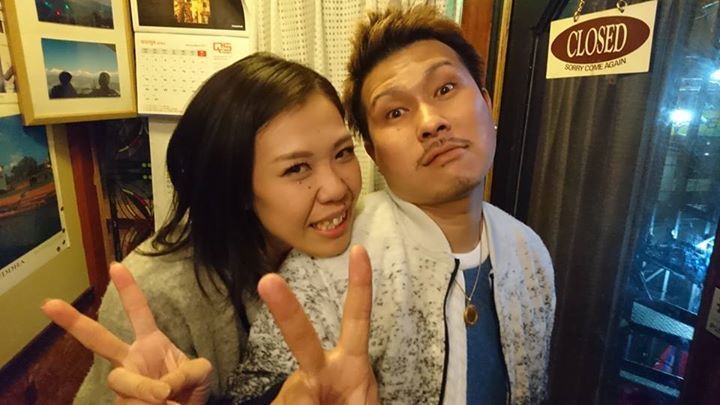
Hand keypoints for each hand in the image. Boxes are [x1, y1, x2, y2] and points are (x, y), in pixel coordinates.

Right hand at [41, 263, 211, 403]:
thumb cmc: (189, 391)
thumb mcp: (199, 374)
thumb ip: (186, 373)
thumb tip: (161, 388)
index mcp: (151, 343)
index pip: (139, 312)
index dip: (128, 290)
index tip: (115, 266)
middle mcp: (131, 360)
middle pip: (98, 340)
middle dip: (74, 321)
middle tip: (48, 303)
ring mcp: (122, 385)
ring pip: (122, 380)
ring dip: (146, 390)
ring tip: (166, 398)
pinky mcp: (119, 404)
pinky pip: (128, 403)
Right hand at [260, 245, 378, 404]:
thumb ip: (335, 394)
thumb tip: (301, 389)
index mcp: (350, 363)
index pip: (356, 319)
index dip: (360, 286)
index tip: (359, 251)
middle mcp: (321, 368)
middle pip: (302, 337)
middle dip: (286, 310)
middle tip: (268, 281)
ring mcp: (297, 386)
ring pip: (295, 394)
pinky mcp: (281, 402)